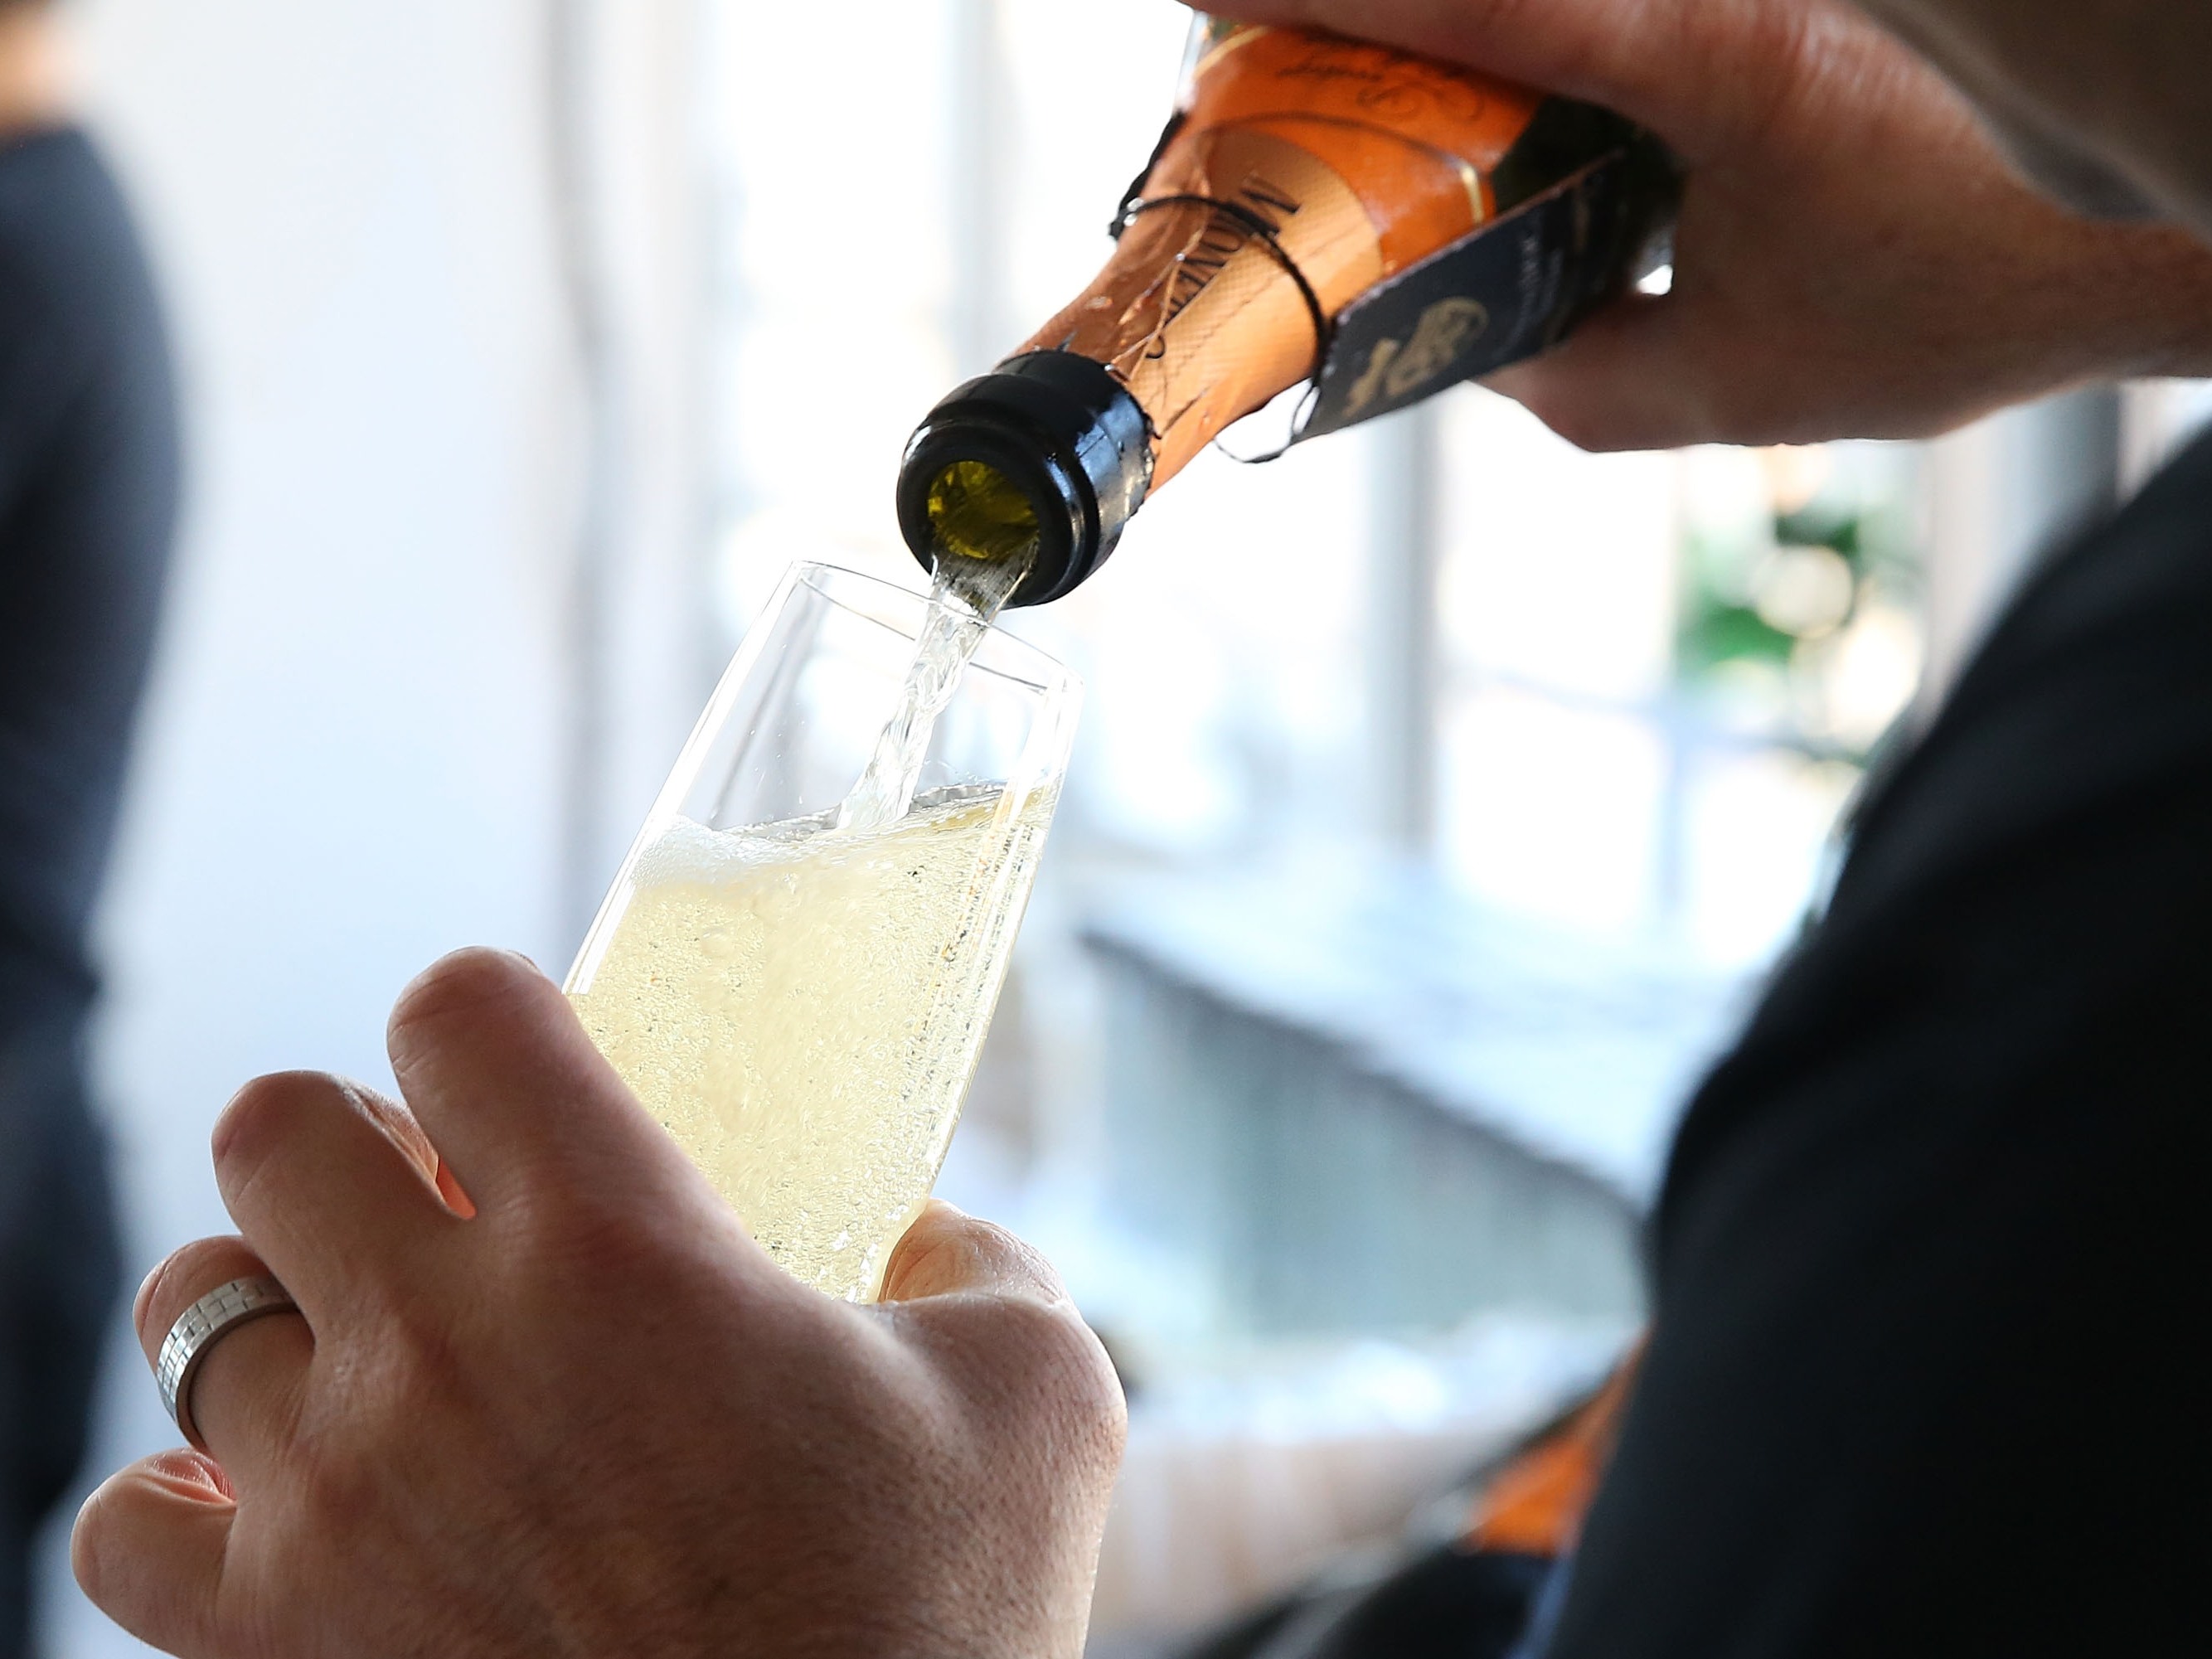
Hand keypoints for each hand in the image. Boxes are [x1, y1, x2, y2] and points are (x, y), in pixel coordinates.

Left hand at [72, 949, 1125, 1658]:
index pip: (457, 1014)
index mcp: (620, 1245)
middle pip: (274, 1128)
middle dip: (360, 1141)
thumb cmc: (934, 1622)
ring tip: (369, 1348)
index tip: (525, 1063)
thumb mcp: (1038, 1396)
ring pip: (188, 1305)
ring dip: (277, 1301)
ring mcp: (335, 1500)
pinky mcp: (273, 1646)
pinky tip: (290, 1505)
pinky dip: (190, 1502)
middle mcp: (442, 1347)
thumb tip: (931, 1237)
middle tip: (443, 1204)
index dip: (490, 1014)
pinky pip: (122, 1526)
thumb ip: (981, 1263)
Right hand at [1210, 0, 2211, 448]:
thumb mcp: (1746, 377)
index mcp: (1711, 49)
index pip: (1478, 3)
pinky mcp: (1759, 2)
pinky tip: (1494, 111)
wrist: (2154, 207)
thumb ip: (1581, 380)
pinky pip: (1603, 21)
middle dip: (1366, 19)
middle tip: (1267, 66)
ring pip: (1546, 5)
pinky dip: (1529, 52)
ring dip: (1452, 42)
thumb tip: (1476, 347)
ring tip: (1363, 103)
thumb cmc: (1970, 282)